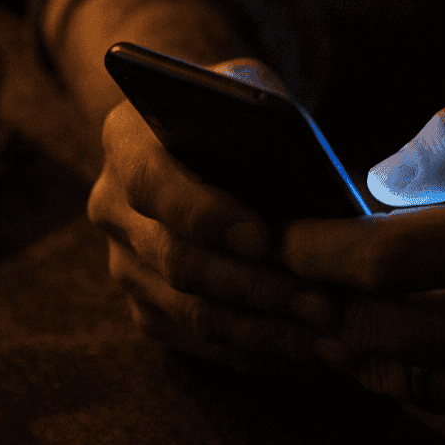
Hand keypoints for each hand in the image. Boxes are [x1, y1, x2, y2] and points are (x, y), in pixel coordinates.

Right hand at [88, 59, 334, 373]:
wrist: (203, 138)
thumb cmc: (238, 112)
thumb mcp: (249, 92)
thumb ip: (263, 116)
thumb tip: (304, 170)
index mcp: (124, 141)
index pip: (154, 184)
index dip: (207, 216)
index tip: (264, 239)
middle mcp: (111, 207)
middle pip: (179, 261)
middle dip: (258, 287)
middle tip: (325, 303)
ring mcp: (125, 266)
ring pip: (193, 314)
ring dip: (268, 331)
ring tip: (333, 334)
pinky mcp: (148, 310)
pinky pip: (204, 346)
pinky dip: (261, 352)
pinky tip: (316, 352)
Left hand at [278, 104, 444, 444]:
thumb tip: (373, 182)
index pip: (377, 260)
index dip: (309, 246)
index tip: (283, 229)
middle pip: (363, 328)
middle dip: (316, 294)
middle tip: (293, 264)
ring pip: (384, 376)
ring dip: (352, 336)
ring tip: (340, 293)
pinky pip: (424, 411)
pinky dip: (399, 374)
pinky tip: (402, 334)